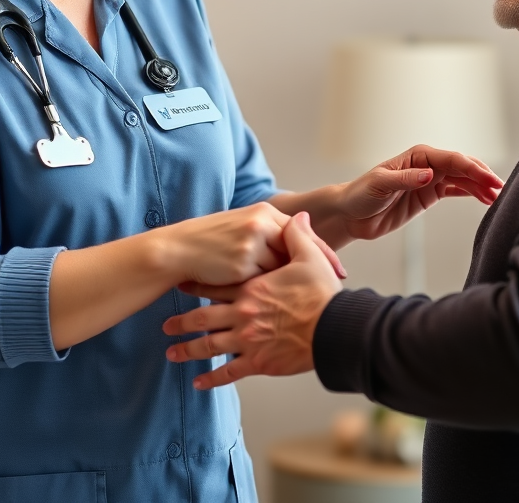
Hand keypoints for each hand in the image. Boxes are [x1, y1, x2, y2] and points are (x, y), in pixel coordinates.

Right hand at [153, 202, 345, 287]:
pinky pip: (265, 282)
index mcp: (265, 212)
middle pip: (299, 249)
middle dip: (319, 269)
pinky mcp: (242, 262)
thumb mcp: (245, 229)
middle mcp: (262, 223)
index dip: (323, 251)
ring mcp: (252, 242)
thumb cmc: (214, 241)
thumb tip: (298, 250)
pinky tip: (282, 305)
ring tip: (312, 301)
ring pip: (282, 268)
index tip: (339, 270)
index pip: (302, 231)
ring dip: (294, 285)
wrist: (179, 249)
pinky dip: (272, 293)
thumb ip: (272, 235)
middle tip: (337, 286)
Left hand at [163, 212, 341, 388]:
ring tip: (171, 353)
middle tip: (166, 325)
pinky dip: (211, 378)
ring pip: (210, 346)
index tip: (180, 284)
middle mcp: (244, 315)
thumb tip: (298, 216)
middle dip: (182, 322)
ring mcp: (248, 340)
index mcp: (252, 289)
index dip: (197, 285)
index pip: (218, 286)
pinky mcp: (258, 362)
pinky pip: (229, 372)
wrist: (334, 328)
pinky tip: (198, 383)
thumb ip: (298, 236)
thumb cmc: (323, 294)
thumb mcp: (312, 257)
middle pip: (204, 318)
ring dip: (188, 350)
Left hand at [336, 144, 503, 241]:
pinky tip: (485, 199)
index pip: (453, 160)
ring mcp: (430, 179)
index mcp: (418, 156)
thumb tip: (430, 175)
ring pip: (463, 179)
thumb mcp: (381, 184)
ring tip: (499, 197)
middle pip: (463, 166)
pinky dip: (472, 194)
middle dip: (483, 176)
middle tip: (502, 189)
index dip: (474, 169)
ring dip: (481, 186)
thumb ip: (406, 179)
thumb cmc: (361, 193)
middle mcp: (427, 164)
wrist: (351, 213)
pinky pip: (456, 190)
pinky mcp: (429, 195)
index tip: (491, 181)